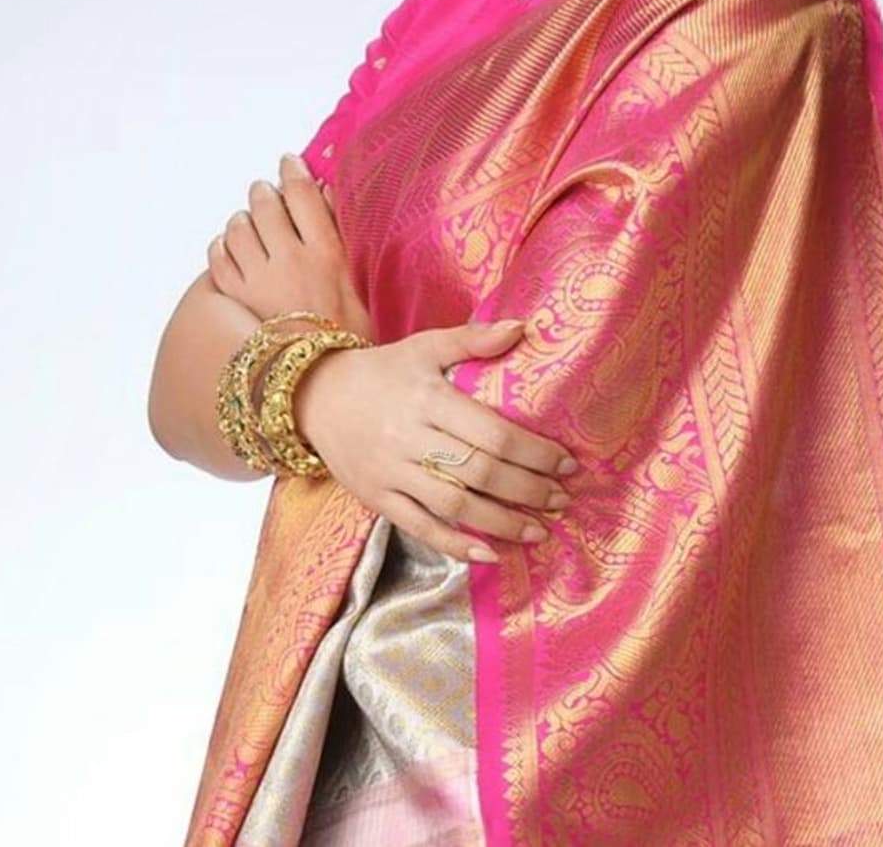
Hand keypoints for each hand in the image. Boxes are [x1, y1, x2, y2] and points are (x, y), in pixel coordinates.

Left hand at [207, 153, 373, 339]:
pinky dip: (222, 246)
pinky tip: (233, 247)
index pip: (303, 193)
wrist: (319, 383)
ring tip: (250, 220)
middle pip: (266, 204)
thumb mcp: (360, 283)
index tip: (290, 162)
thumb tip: (328, 194)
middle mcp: (289, 260)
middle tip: (267, 191)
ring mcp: (258, 279)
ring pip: (238, 227)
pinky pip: (217, 257)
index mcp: (326, 253)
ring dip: (243, 218)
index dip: (293, 171)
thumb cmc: (350, 336)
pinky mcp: (235, 298)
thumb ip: (342, 236)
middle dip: (265, 192)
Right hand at [292, 320, 578, 562]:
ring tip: (539, 530)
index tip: (567, 462)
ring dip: (502, 523)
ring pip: (454, 505)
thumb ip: (473, 339)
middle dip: (527, 490)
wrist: (316, 396)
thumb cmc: (383, 370)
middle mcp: (410, 438)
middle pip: (479, 472)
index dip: (534, 452)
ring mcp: (392, 473)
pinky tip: (490, 554)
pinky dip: (456, 545)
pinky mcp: (377, 499)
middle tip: (562, 499)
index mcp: (428, 399)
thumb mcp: (424, 345)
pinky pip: (420, 528)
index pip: (492, 432)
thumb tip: (523, 328)